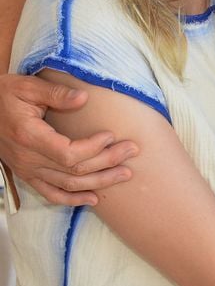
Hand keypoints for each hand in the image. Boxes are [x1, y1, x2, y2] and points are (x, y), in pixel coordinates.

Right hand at [0, 73, 137, 205]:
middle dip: (107, 163)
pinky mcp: (27, 174)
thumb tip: (84, 98)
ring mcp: (27, 170)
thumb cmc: (5, 94)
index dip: (93, 149)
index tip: (111, 135)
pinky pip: (52, 194)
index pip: (67, 153)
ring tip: (124, 174)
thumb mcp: (27, 86)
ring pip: (67, 185)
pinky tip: (94, 198)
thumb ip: (56, 93)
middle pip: (73, 170)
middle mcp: (28, 159)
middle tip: (131, 152)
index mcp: (29, 136)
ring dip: (98, 182)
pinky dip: (73, 199)